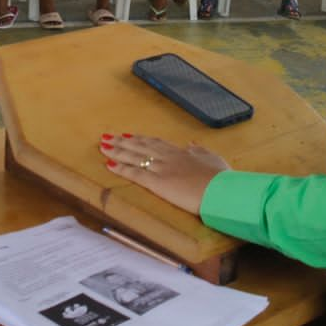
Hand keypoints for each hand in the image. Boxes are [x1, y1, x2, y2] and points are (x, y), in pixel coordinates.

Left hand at [100, 134, 228, 215]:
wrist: (222, 191)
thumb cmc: (221, 179)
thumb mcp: (213, 159)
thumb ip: (200, 151)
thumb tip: (192, 144)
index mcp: (181, 153)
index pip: (156, 143)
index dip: (140, 139)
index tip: (128, 135)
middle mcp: (168, 157)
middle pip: (140, 146)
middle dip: (122, 142)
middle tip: (108, 137)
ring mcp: (162, 168)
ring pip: (134, 156)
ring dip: (117, 151)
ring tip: (103, 146)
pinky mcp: (158, 182)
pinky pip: (135, 173)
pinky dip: (121, 168)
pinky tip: (109, 165)